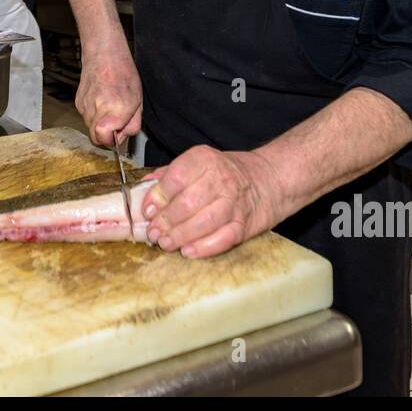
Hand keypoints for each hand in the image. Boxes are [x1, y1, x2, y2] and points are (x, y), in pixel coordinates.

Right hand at [76, 49, 142, 146]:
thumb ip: (132, 123)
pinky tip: (101, 99)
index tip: (118, 133)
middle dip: (106, 134)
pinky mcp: (78, 102)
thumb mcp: (138, 100)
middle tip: (116, 121)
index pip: (104, 139)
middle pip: (96, 137)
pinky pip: (86, 117)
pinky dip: (93, 114)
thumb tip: (123, 138)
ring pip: (90, 127)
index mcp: (118, 108)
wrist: (103, 53)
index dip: (112, 140)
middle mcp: (99, 108)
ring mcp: (85, 105)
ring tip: (109, 106)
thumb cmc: (123, 72)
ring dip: (100, 123)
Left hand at [141, 146, 285, 258]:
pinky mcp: (245, 224)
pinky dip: (203, 247)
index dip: (158, 197)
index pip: (176, 177)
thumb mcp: (199, 163)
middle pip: (187, 203)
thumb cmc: (227, 173)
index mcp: (204, 159)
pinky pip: (223, 238)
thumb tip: (142, 189)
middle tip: (154, 233)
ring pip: (203, 222)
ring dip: (180, 236)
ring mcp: (234, 202)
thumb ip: (169, 175)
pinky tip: (188, 250)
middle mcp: (221, 178)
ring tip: (166, 243)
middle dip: (166, 221)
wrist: (269, 179)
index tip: (148, 211)